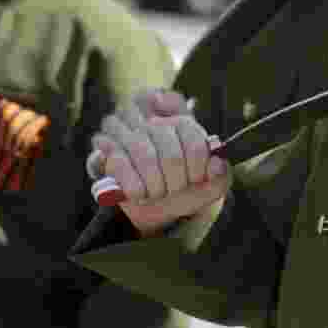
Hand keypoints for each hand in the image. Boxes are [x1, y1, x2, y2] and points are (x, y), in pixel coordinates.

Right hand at [88, 89, 229, 235]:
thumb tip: (216, 162)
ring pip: (143, 153)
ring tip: (160, 193)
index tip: (197, 178)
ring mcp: (127, 133)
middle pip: (169, 149)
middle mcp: (153, 121)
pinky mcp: (107, 151)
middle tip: (178, 189)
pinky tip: (141, 194)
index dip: (196, 165)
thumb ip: (221, 173)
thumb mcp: (212, 183)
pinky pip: (119, 163)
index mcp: (181, 122)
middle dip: (176, 179)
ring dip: (156, 184)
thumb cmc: (187, 187)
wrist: (158, 206)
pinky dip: (134, 185)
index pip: (191, 137)